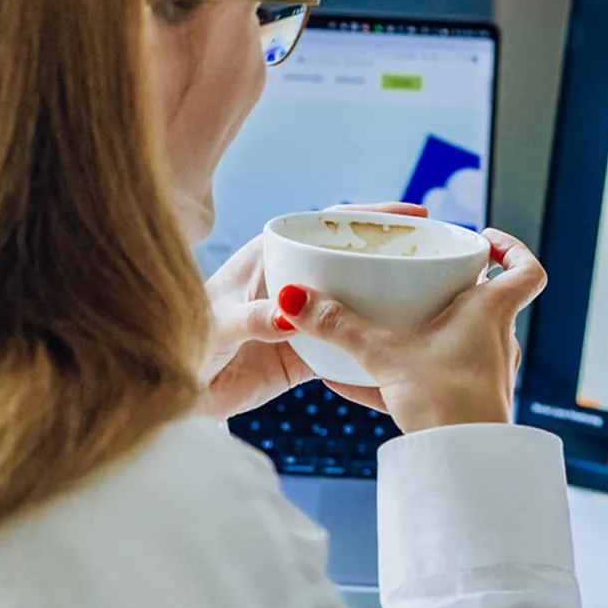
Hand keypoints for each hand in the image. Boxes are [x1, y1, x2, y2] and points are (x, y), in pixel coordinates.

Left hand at [196, 202, 428, 418]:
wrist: (170, 394)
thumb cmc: (178, 343)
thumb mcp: (214, 325)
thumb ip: (250, 318)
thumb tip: (289, 316)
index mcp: (269, 257)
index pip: (326, 225)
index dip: (371, 216)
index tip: (412, 213)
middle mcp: (292, 283)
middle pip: (351, 259)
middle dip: (392, 252)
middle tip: (437, 252)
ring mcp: (302, 320)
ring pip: (355, 301)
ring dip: (389, 298)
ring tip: (433, 296)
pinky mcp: (304, 357)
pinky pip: (347, 346)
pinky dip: (372, 344)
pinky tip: (403, 343)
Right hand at [278, 229, 546, 431]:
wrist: (463, 464)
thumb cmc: (446, 403)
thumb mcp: (384, 355)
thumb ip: (339, 327)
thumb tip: (293, 299)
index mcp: (491, 314)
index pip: (527, 270)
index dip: (512, 248)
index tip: (483, 239)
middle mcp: (496, 341)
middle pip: (491, 302)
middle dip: (456, 288)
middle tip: (423, 278)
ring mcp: (484, 375)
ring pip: (461, 341)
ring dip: (429, 332)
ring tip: (386, 326)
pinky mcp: (465, 405)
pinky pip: (434, 379)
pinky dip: (402, 376)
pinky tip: (352, 382)